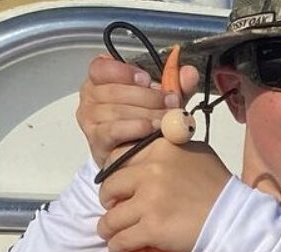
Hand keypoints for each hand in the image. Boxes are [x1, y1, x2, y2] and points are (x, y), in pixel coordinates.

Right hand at [76, 54, 200, 166]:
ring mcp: (90, 118)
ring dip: (146, 114)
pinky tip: (151, 129)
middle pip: (114, 91)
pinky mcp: (96, 139)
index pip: (101, 67)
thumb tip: (189, 72)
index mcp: (100, 78)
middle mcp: (90, 95)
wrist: (132, 154)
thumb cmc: (142, 119)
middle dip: (148, 97)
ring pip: (116, 111)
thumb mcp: (161, 99)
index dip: (125, 72)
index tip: (148, 79)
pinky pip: (113, 130)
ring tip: (166, 119)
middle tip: (171, 102)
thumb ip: (175, 85)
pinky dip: (135, 128)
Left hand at [96, 140, 232, 251]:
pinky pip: (121, 239)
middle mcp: (150, 170)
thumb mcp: (195, 153)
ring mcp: (149, 201)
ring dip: (108, 227)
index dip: (113, 173)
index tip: (119, 186)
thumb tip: (147, 151)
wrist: (234, 221)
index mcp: (159, 148)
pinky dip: (117, 246)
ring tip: (112, 233)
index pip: (117, 156)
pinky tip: (120, 247)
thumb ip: (167, 148)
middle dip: (108, 200)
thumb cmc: (217, 188)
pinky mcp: (152, 228)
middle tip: (115, 210)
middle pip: (109, 186)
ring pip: (111, 216)